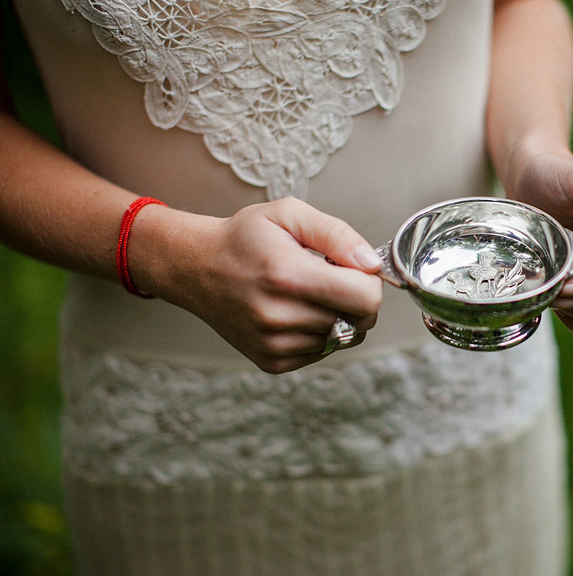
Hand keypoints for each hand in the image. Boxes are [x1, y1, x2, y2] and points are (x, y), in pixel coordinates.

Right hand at [136, 198, 383, 373]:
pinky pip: (322, 351)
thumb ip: (337, 235)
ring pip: (342, 337)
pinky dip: (319, 331)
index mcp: (287, 275)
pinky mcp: (271, 361)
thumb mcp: (289, 214)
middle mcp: (278, 317)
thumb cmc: (246, 238)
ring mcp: (274, 344)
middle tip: (329, 277)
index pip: (365, 298)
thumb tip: (372, 264)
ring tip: (306, 292)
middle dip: (356, 297)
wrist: (197, 268)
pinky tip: (296, 310)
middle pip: (359, 321)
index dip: (370, 281)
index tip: (353, 268)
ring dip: (336, 315)